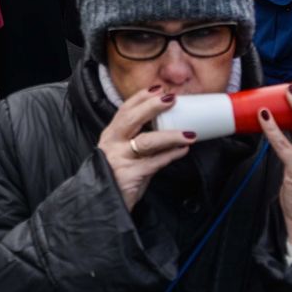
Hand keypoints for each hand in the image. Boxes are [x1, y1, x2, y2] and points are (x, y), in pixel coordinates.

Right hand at [96, 85, 196, 210]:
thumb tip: (169, 134)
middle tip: (172, 99)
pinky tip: (183, 150)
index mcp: (110, 135)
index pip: (124, 110)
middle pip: (132, 119)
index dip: (141, 97)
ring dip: (170, 135)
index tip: (157, 88)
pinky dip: (171, 155)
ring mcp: (120, 159)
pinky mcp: (131, 175)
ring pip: (146, 141)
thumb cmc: (116, 177)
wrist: (103, 204)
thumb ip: (141, 144)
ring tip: (188, 133)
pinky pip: (155, 163)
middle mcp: (112, 143)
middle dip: (152, 106)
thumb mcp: (123, 154)